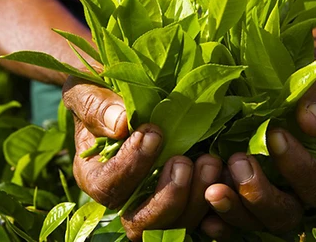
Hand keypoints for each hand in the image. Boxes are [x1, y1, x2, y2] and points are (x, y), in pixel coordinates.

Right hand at [63, 77, 221, 240]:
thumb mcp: (88, 89)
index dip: (132, 166)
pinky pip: (202, 217)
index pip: (108, 187)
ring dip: (196, 199)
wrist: (123, 89)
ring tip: (210, 162)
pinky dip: (217, 206)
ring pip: (174, 226)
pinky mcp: (186, 198)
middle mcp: (123, 197)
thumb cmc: (99, 89)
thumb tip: (121, 124)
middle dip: (168, 197)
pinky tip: (226, 178)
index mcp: (95, 174)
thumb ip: (97, 106)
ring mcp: (156, 201)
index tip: (153, 133)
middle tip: (185, 161)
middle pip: (141, 223)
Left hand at [201, 71, 315, 239]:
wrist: (271, 86)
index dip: (298, 165)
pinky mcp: (236, 204)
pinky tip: (203, 216)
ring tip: (212, 190)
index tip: (276, 134)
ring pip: (254, 223)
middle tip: (238, 160)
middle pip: (284, 215)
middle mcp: (293, 196)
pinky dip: (217, 224)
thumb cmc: (299, 87)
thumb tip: (313, 124)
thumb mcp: (314, 83)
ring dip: (233, 210)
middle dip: (260, 194)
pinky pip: (228, 226)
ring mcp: (263, 205)